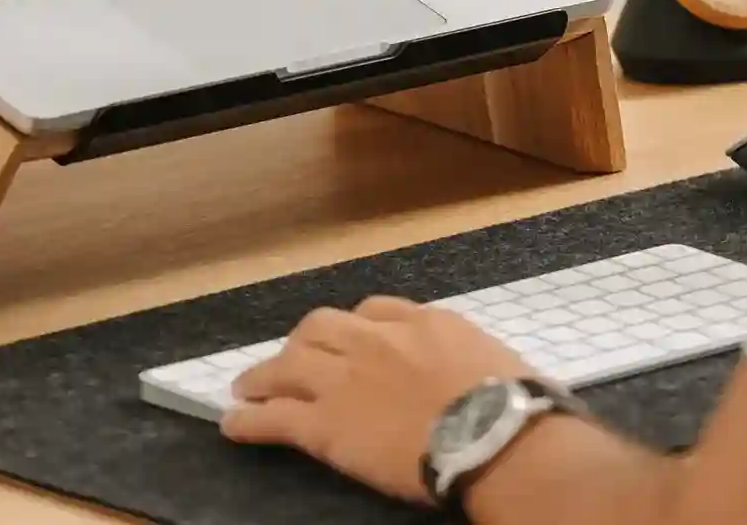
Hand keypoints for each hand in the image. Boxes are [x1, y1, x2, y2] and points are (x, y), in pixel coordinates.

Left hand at [221, 297, 534, 503]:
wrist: (496, 436)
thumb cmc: (512, 403)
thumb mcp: (493, 357)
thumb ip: (463, 356)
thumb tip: (468, 374)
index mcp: (421, 323)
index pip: (374, 311)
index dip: (354, 326)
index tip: (349, 339)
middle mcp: (375, 342)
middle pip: (321, 327)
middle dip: (302, 341)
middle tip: (289, 358)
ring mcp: (346, 381)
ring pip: (289, 364)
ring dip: (263, 375)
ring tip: (246, 387)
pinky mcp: (326, 425)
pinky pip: (275, 417)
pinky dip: (249, 420)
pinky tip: (233, 424)